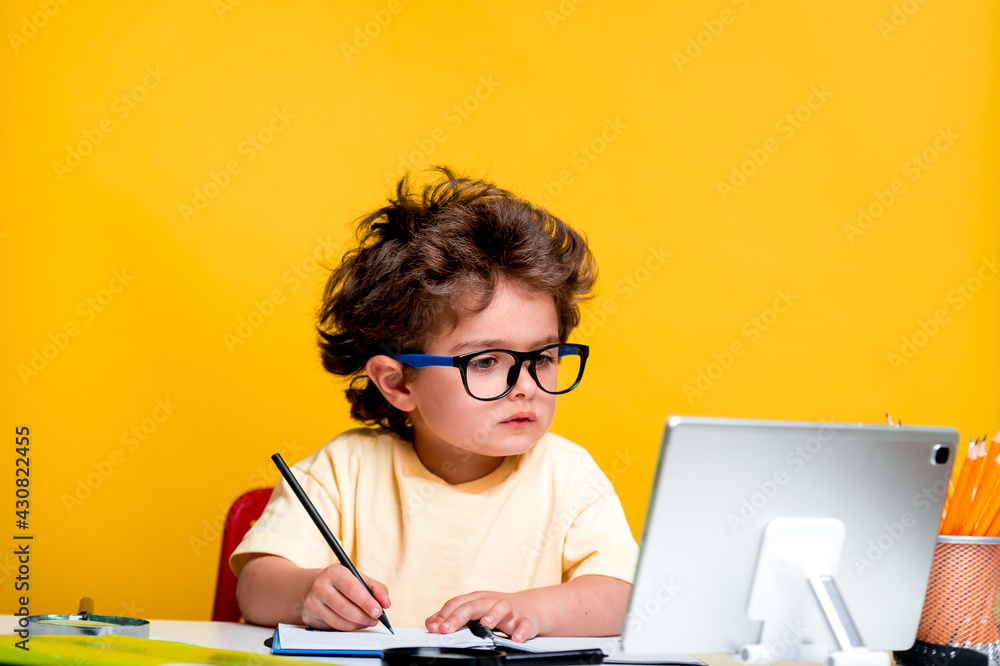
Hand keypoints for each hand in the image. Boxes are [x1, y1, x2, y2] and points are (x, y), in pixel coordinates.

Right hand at [301, 564, 390, 630]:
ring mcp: (313, 601)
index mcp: (335, 572)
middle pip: (345, 607)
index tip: (379, 611)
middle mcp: (321, 585)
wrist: (313, 586)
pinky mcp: (310, 615)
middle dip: (364, 616)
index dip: (366, 602)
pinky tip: (355, 624)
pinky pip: (333, 626)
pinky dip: (348, 628)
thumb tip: (386, 603)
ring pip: (339, 620)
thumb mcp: (358, 578)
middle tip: (375, 619)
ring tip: (368, 622)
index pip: (352, 588)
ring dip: (357, 624)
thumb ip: (376, 588)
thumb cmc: (341, 582)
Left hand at [426, 590, 541, 642]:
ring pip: (501, 607)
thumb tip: (430, 624)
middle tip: (447, 629)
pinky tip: (516, 638)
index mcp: (477, 599)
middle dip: (459, 616)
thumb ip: (453, 616)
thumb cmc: (496, 610)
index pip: (457, 603)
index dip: (444, 615)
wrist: (530, 608)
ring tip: (485, 625)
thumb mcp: (475, 609)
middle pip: (474, 605)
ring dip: (493, 614)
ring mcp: (510, 610)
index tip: (434, 628)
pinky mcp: (525, 619)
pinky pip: (524, 624)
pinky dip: (521, 630)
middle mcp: (491, 601)